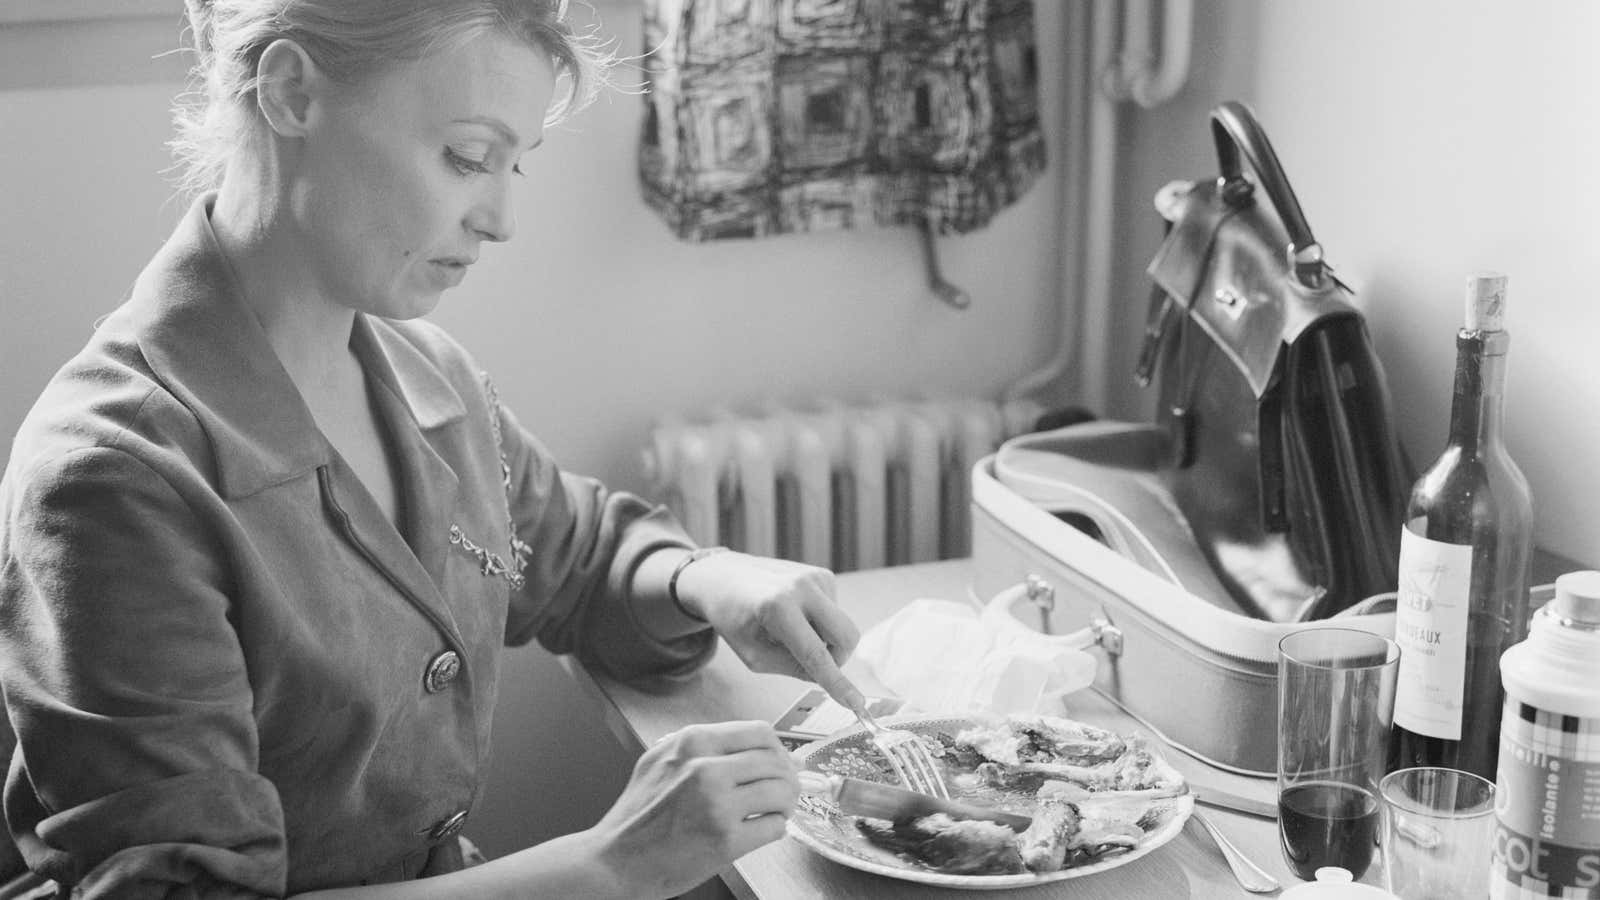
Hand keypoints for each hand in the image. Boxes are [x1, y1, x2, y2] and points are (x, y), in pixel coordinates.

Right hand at [588, 721, 797, 898]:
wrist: (614, 861)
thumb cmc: (635, 816)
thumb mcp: (659, 760)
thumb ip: (701, 746)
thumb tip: (753, 747)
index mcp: (693, 742)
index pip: (760, 733)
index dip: (778, 749)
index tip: (781, 761)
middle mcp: (706, 768)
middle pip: (776, 762)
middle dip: (788, 777)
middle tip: (786, 790)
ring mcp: (718, 805)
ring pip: (781, 792)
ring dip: (786, 803)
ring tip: (777, 811)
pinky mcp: (726, 841)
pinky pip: (774, 827)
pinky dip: (776, 828)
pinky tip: (763, 830)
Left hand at [677, 552, 864, 711]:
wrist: (725, 577)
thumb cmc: (735, 619)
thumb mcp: (753, 655)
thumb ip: (791, 668)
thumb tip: (828, 674)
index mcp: (777, 608)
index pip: (815, 654)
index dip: (837, 682)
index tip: (856, 703)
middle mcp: (801, 587)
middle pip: (847, 635)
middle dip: (838, 659)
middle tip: (813, 664)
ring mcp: (814, 576)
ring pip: (842, 626)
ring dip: (823, 638)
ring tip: (789, 630)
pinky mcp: (821, 574)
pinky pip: (835, 612)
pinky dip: (820, 622)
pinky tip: (796, 614)